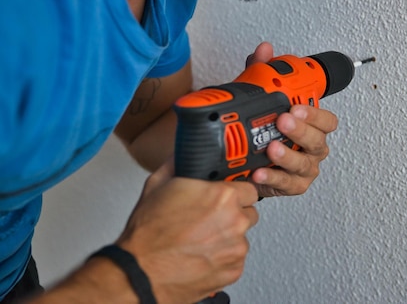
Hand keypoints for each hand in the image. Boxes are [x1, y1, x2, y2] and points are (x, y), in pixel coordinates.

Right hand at [116, 160, 258, 303]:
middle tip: (209, 218)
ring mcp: (236, 247)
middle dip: (233, 214)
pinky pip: (235, 258)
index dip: (236, 192)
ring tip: (201, 238)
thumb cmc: (148, 233)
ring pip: (242, 236)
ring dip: (227, 236)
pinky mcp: (234, 269)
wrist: (140, 272)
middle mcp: (235, 221)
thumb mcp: (158, 185)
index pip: (249, 188)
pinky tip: (201, 253)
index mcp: (223, 196)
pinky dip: (223, 256)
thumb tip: (184, 151)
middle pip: (248, 212)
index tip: (227, 196)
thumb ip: (178, 162)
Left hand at [245, 42, 338, 197]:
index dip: (315, 113)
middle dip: (301, 131)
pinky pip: (286, 184)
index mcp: (312, 126)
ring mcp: (303, 169)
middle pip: (317, 141)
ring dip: (288, 156)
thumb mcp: (261, 98)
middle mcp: (312, 148)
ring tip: (271, 147)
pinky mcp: (291, 186)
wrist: (247, 158)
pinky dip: (273, 178)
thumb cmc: (263, 128)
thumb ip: (262, 72)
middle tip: (283, 120)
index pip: (327, 120)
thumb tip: (264, 50)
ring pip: (303, 164)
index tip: (298, 106)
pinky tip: (259, 171)